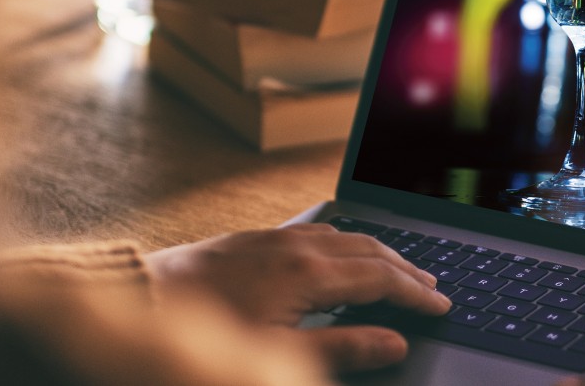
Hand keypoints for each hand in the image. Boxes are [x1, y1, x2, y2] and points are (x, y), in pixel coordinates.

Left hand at [145, 224, 451, 371]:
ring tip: (400, 269)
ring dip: (379, 253)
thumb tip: (394, 344)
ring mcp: (275, 238)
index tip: (441, 306)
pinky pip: (316, 232)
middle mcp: (298, 246)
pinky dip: (345, 243)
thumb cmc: (209, 334)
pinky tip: (342, 253)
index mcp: (310, 273)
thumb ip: (344, 347)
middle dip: (406, 269)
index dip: (416, 295)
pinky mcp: (254, 238)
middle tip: (434, 286)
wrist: (142, 299)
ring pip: (345, 237)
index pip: (382, 279)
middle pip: (370, 251)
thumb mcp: (281, 351)